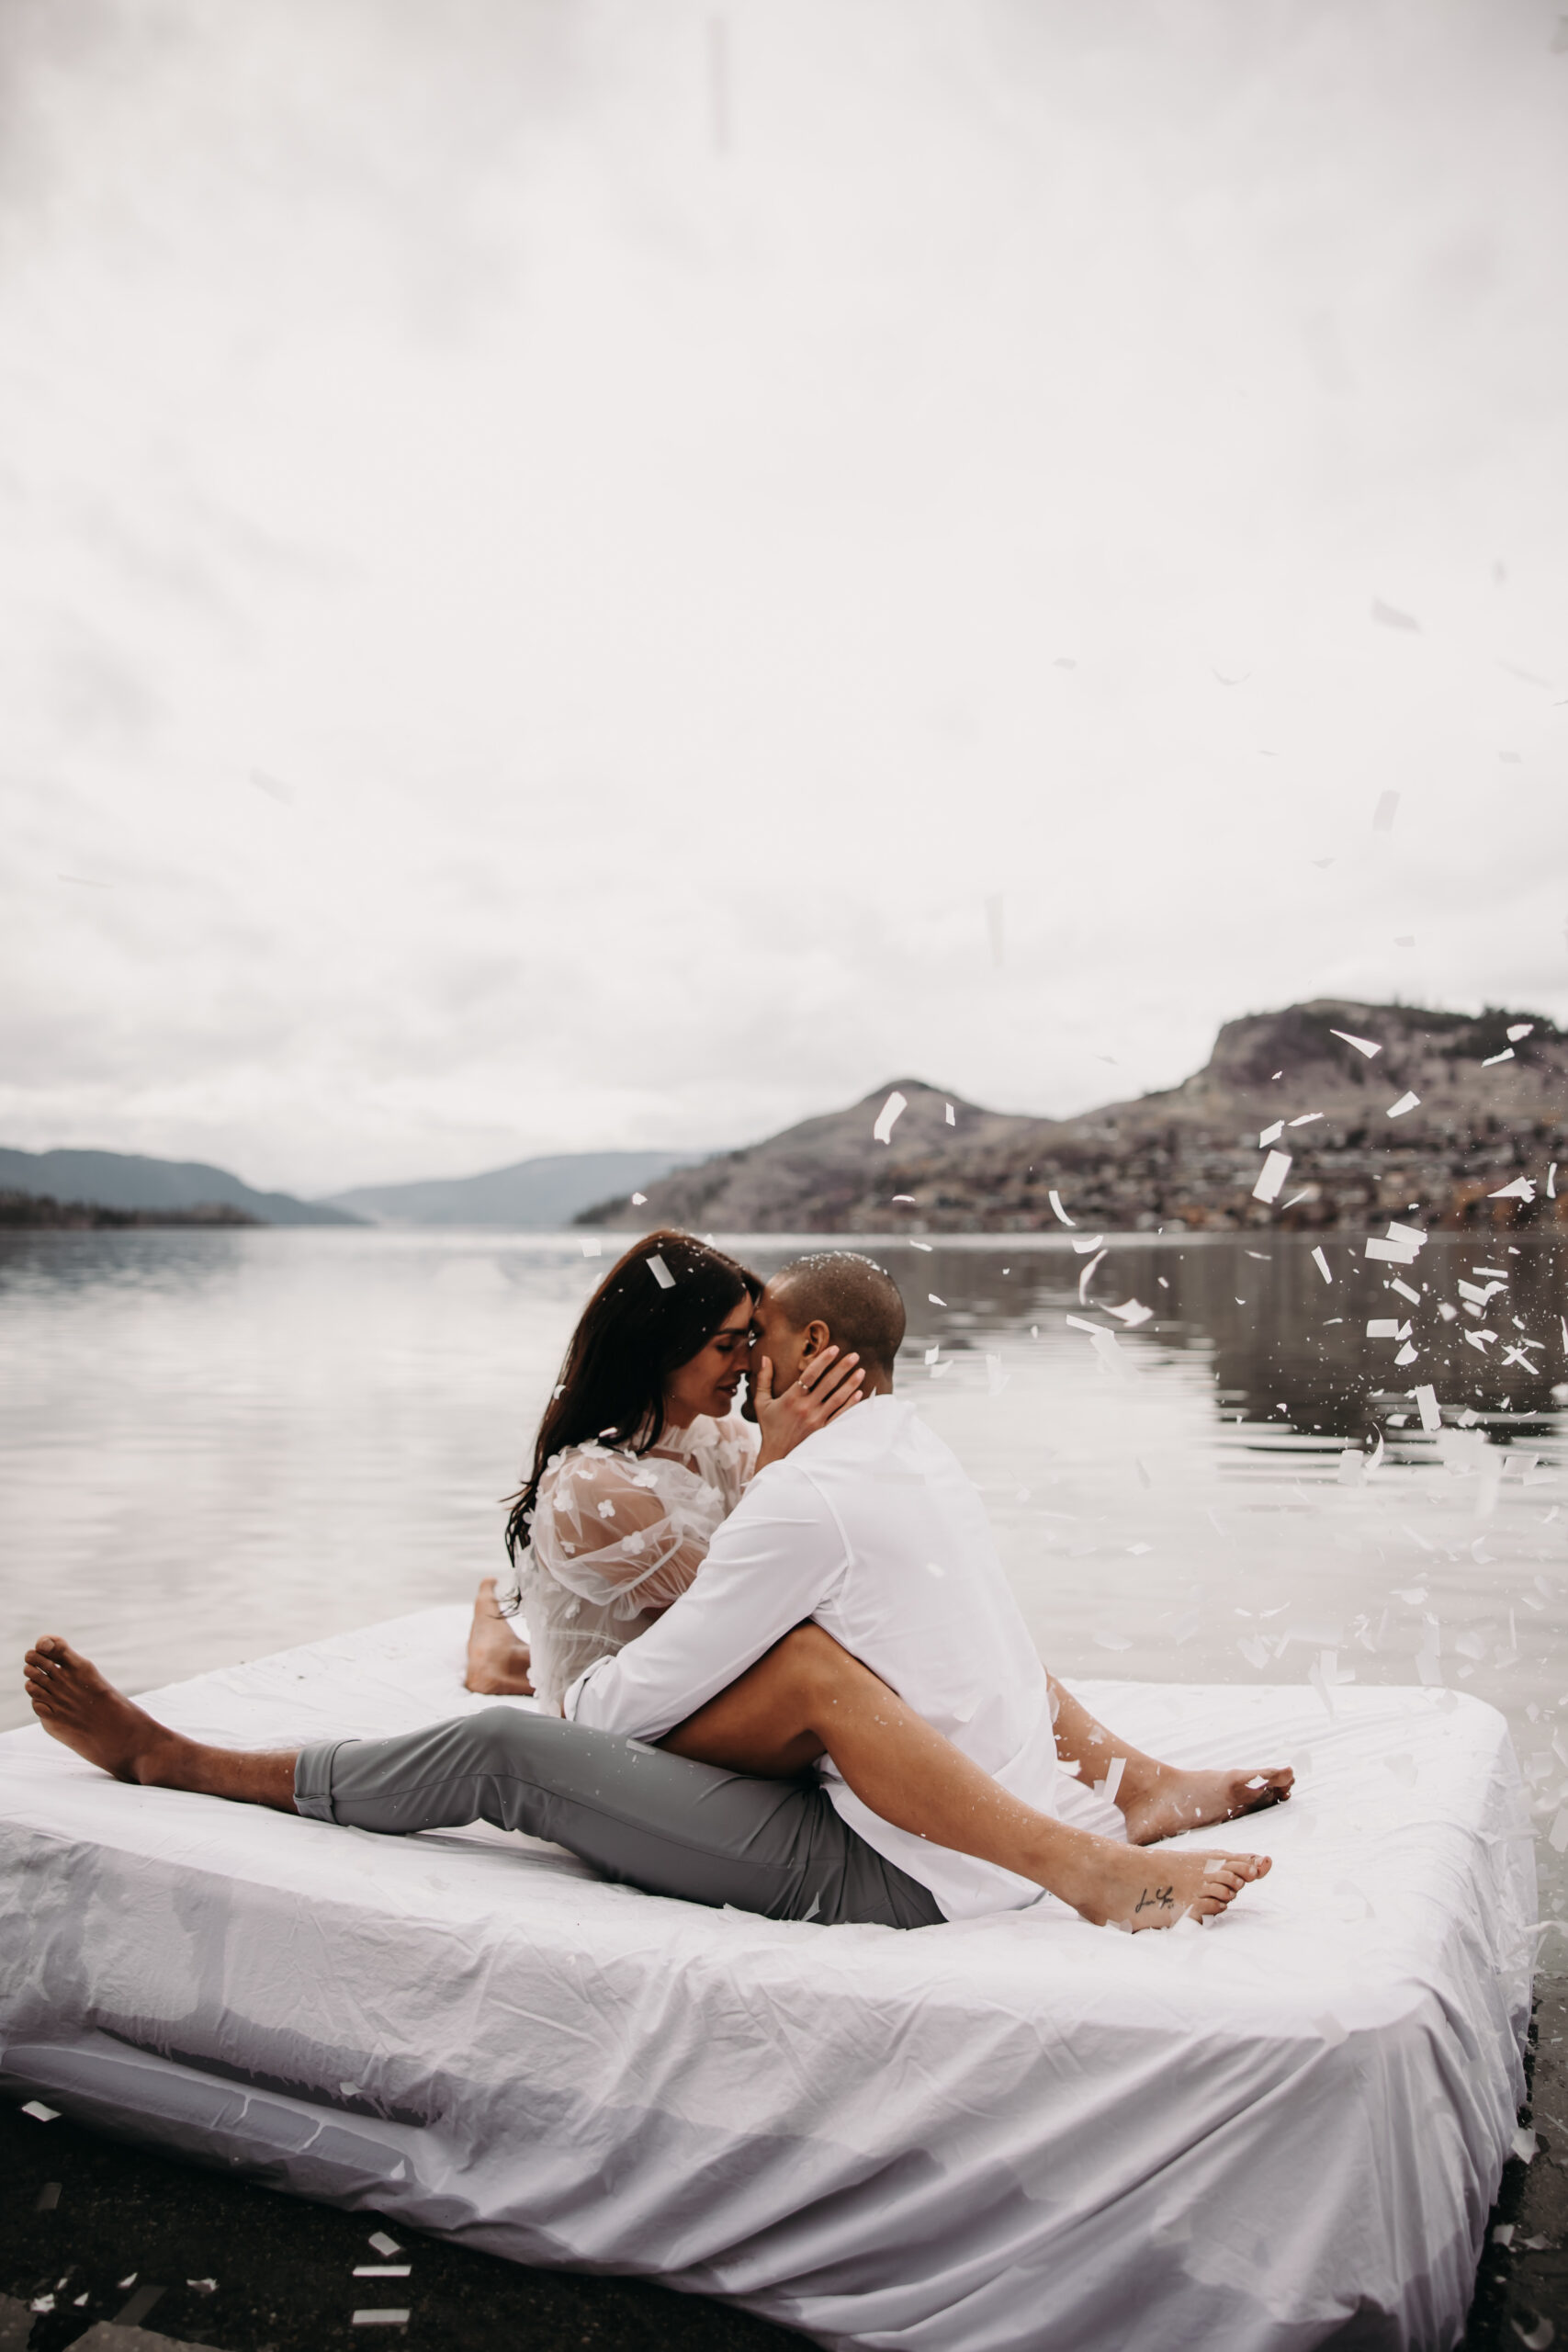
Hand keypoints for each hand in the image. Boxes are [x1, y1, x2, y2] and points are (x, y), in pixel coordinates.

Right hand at [752, 1346, 864, 1470]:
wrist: (777, 1456)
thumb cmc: (770, 1427)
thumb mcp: (761, 1403)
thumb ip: (764, 1380)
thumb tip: (765, 1358)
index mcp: (791, 1398)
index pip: (810, 1374)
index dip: (823, 1360)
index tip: (834, 1348)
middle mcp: (806, 1408)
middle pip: (828, 1383)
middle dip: (843, 1367)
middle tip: (855, 1355)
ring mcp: (816, 1420)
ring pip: (838, 1398)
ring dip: (851, 1384)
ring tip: (861, 1371)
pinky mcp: (823, 1430)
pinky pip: (840, 1415)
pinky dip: (851, 1404)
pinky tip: (859, 1393)